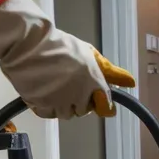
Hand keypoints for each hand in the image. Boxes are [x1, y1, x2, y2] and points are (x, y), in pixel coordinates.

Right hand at [0, 0, 136, 118]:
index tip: (95, 98)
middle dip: (78, 100)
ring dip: (61, 103)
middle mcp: (80, 94)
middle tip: (66, 83)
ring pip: (66, 114)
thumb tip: (131, 82)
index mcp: (94, 81)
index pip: (105, 104)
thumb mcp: (89, 54)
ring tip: (53, 84)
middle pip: (84, 110)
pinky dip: (45, 106)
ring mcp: (60, 102)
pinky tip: (43, 89)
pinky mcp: (42, 106)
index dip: (99, 101)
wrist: (28, 45)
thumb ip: (109, 71)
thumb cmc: (59, 45)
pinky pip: (48, 113)